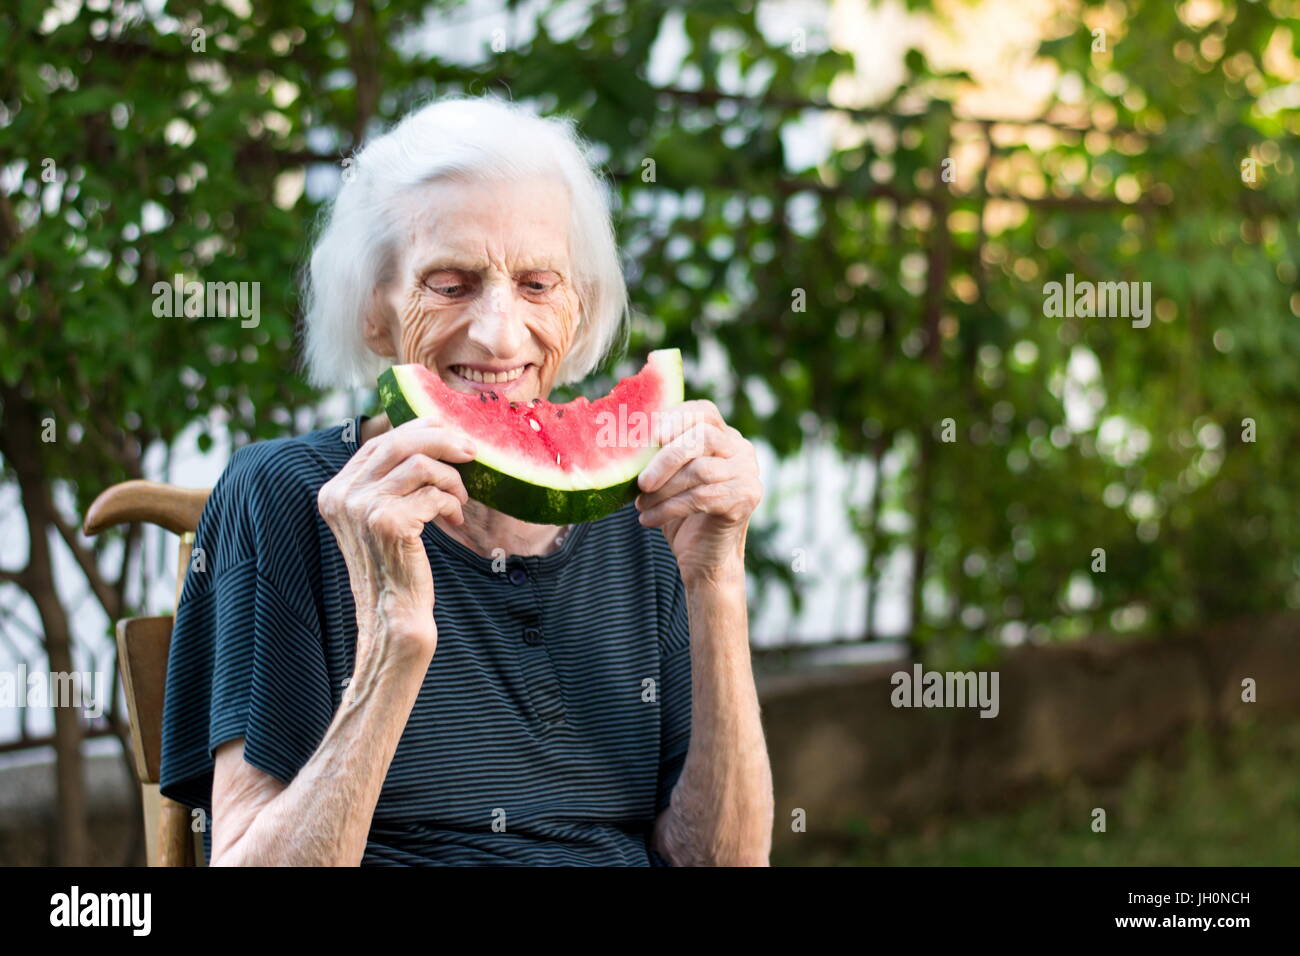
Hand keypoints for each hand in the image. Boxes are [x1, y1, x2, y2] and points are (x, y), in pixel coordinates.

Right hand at [317, 417, 474, 658]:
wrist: (394, 611)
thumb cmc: (395, 563)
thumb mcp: (379, 516)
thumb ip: (386, 481)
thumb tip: (426, 435)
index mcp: (335, 491)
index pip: (378, 443)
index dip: (416, 432)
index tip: (447, 434)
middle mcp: (342, 496)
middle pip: (398, 443)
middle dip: (441, 440)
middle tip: (470, 451)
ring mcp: (363, 508)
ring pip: (420, 464)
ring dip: (451, 479)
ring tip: (459, 499)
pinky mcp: (388, 522)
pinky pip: (434, 494)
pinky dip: (451, 503)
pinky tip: (453, 518)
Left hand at [634, 400, 762, 583]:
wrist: (705, 558)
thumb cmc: (682, 513)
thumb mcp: (669, 478)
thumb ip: (658, 453)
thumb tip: (624, 436)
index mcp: (725, 437)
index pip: (704, 411)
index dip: (676, 418)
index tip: (651, 436)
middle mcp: (742, 450)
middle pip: (703, 437)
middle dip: (665, 458)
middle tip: (640, 482)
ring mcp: (747, 474)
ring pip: (700, 470)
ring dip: (663, 489)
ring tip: (640, 504)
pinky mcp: (746, 499)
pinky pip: (702, 497)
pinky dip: (668, 508)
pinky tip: (647, 519)